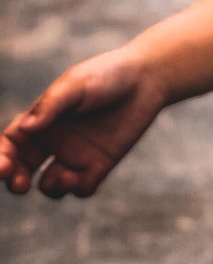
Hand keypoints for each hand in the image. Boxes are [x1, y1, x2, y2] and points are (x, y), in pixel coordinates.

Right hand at [0, 48, 166, 197]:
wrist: (147, 78)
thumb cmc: (108, 74)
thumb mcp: (76, 84)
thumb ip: (52, 105)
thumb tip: (25, 129)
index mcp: (43, 118)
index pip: (11, 143)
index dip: (0, 158)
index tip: (2, 167)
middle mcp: (55, 139)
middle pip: (22, 168)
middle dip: (14, 180)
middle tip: (18, 184)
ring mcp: (77, 153)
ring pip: (50, 184)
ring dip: (50, 187)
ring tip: (63, 176)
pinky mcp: (100, 164)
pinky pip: (81, 188)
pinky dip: (76, 188)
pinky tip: (81, 176)